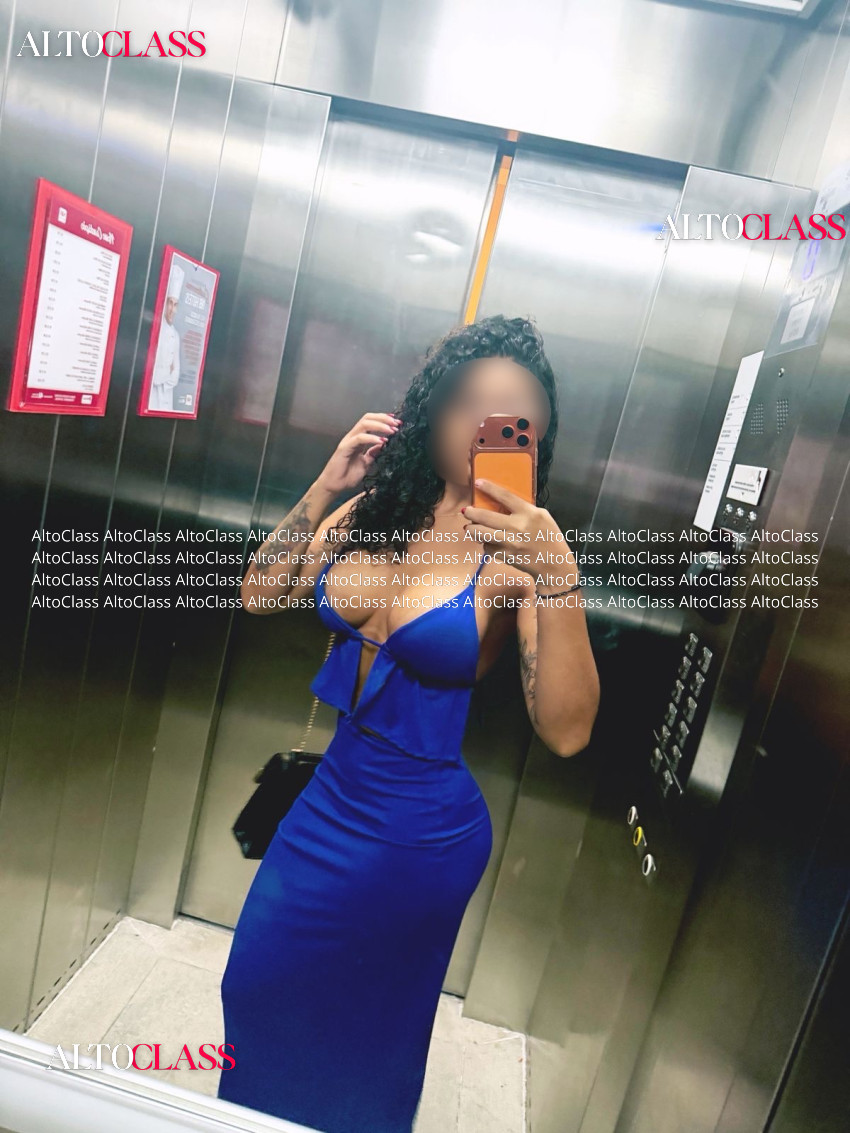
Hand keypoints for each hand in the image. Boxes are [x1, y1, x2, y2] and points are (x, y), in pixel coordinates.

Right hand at [315, 411, 400, 495]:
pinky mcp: (344, 448)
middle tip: (397, 423)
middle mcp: (353, 437)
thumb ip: (373, 453)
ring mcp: (348, 441)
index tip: (397, 422)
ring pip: (364, 424)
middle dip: (384, 418)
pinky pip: (359, 438)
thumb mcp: (366, 463)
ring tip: (391, 430)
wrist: (335, 486)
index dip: (384, 419)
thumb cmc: (347, 476)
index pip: (371, 422)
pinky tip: (381, 441)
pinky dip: (372, 438)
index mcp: (358, 439)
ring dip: (380, 425)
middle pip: (368, 418)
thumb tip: (383, 445)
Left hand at [462, 478, 577, 586]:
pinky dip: (486, 544)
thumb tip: (503, 505)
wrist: (554, 566)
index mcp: (529, 513)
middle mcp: (517, 526)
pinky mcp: (505, 556)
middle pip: (486, 516)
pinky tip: (488, 542)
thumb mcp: (543, 517)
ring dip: (472, 529)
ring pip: (481, 533)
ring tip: (470, 528)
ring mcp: (509, 542)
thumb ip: (525, 510)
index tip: (478, 483)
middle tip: (466, 511)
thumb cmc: (550, 539)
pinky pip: (487, 547)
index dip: (489, 488)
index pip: (505, 496)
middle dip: (471, 513)